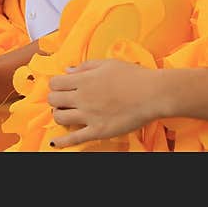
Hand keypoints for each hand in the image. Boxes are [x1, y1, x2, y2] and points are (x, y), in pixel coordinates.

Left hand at [46, 59, 161, 148]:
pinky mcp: (98, 131)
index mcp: (84, 79)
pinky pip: (74, 139)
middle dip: (55, 99)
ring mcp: (89, 115)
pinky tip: (55, 143)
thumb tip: (67, 70)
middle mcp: (83, 97)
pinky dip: (61, 142)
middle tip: (63, 100)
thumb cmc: (134, 76)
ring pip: (59, 117)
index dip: (56, 84)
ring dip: (59, 115)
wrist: (153, 94)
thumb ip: (86, 66)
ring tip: (66, 114)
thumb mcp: (108, 63)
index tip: (62, 86)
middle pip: (54, 100)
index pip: (56, 82)